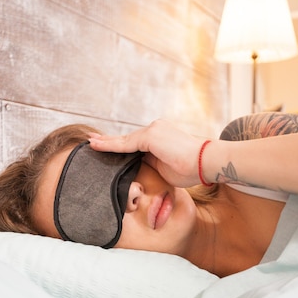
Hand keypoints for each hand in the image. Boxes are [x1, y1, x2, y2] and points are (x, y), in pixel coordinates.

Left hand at [88, 120, 206, 187]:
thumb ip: (151, 164)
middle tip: (92, 140)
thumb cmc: (192, 169)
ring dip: (107, 142)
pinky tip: (96, 145)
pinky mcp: (150, 136)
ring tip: (90, 143)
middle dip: (109, 141)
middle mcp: (156, 128)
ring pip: (125, 140)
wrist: (207, 163)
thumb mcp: (166, 168)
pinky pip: (126, 144)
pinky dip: (110, 145)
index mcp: (160, 136)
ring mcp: (153, 130)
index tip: (104, 146)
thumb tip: (137, 166)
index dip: (119, 145)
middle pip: (128, 138)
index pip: (135, 142)